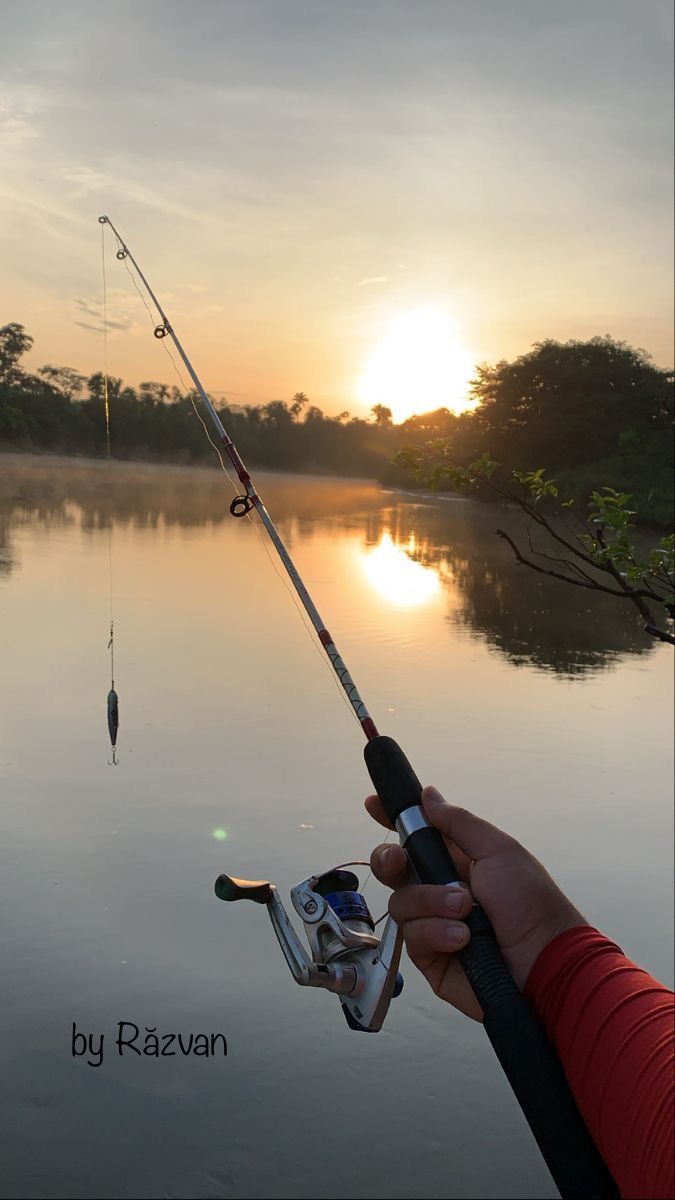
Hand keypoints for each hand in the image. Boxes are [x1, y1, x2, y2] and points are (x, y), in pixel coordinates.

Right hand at [367, 785, 586, 1020]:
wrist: (546, 961)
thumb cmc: (532, 903)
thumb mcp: (499, 851)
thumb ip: (459, 823)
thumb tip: (428, 795)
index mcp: (457, 861)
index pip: (415, 836)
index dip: (391, 820)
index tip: (373, 805)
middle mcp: (439, 891)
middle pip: (393, 869)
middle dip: (389, 859)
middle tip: (399, 860)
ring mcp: (432, 925)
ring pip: (400, 903)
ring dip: (431, 902)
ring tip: (465, 911)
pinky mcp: (431, 958)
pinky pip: (412, 937)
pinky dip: (436, 932)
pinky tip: (463, 939)